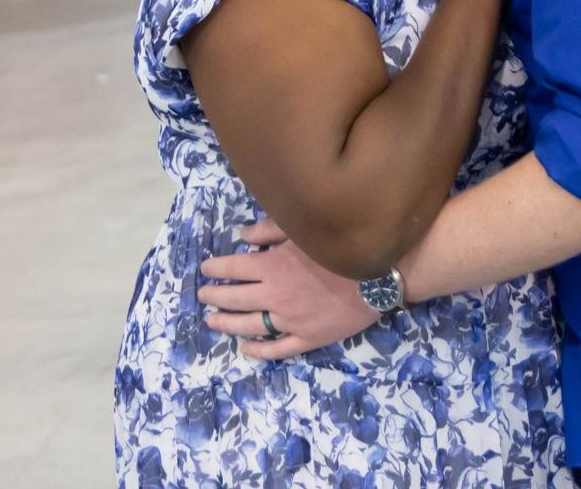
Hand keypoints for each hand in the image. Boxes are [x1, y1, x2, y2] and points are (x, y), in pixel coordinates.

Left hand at [198, 219, 379, 359]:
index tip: (205, 269)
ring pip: (249, 326)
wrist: (377, 273)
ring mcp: (290, 321)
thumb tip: (241, 236)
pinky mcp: (307, 338)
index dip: (216, 268)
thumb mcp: (303, 229)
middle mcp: (275, 296)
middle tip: (203, 296)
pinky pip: (277, 349)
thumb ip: (270, 230)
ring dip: (227, 323)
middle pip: (235, 298)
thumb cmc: (339, 246)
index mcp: (272, 266)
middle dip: (215, 296)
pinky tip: (246, 348)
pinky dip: (259, 350)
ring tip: (211, 321)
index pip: (233, 268)